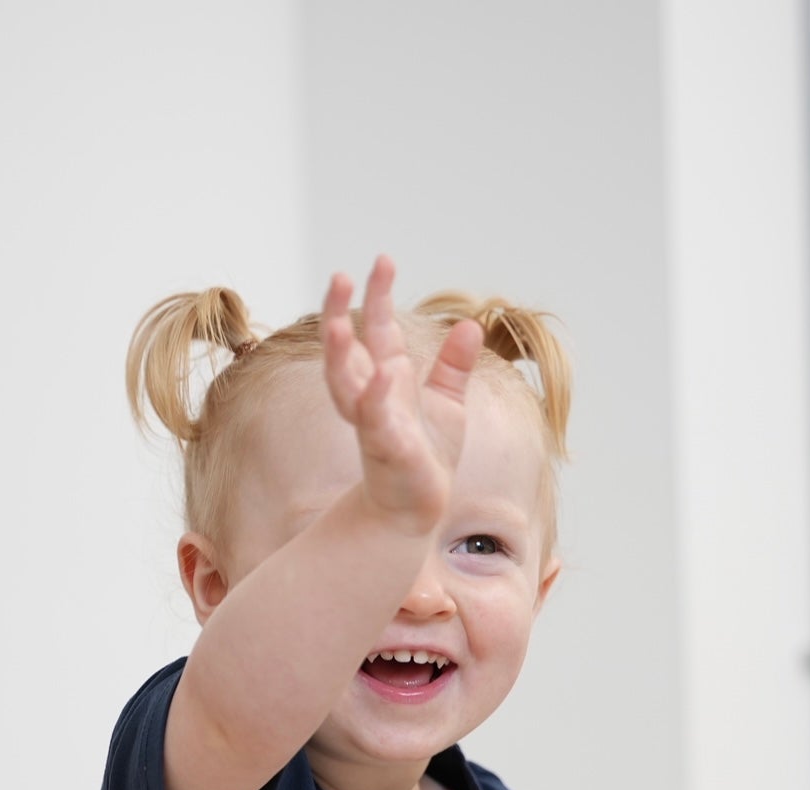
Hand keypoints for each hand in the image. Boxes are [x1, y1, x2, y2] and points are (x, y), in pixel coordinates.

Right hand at [321, 255, 483, 537]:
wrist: (420, 508)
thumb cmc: (428, 457)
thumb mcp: (448, 402)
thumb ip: (454, 366)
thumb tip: (471, 326)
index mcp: (387, 380)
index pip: (377, 330)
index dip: (378, 296)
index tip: (383, 260)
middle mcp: (372, 397)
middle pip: (348, 349)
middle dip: (339, 314)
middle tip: (341, 275)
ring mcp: (374, 423)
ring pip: (346, 385)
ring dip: (339, 355)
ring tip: (338, 324)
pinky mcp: (387, 450)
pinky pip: (377, 421)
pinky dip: (379, 398)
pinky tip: (386, 373)